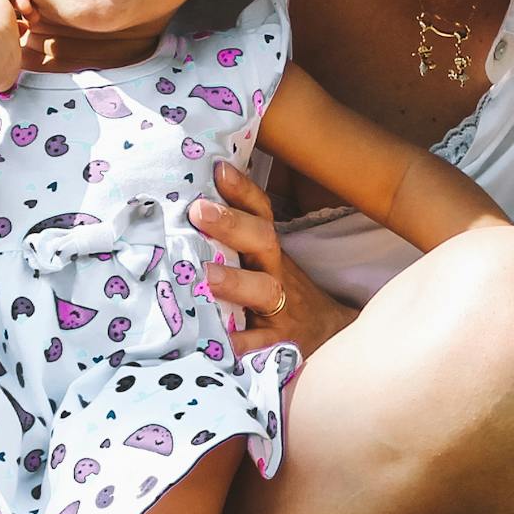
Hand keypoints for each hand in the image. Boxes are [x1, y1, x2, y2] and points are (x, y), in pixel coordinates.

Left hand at [192, 161, 354, 360]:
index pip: (259, 212)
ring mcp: (280, 308)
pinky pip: (259, 344)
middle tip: (198, 211)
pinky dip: (241, 344)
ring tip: (204, 275)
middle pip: (261, 240)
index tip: (218, 169)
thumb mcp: (263, 261)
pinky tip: (219, 342)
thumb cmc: (281, 292)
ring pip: (262, 289)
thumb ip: (234, 241)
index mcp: (268, 250)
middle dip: (231, 224)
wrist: (327, 334)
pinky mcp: (278, 343)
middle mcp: (275, 272)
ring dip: (234, 281)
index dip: (241, 189)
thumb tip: (186, 207)